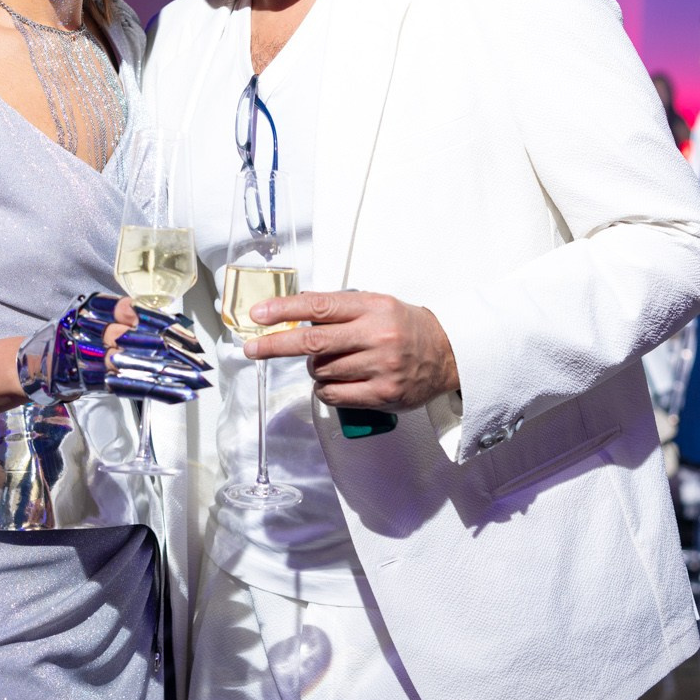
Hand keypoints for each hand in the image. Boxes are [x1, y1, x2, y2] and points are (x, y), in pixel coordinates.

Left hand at [245, 290, 458, 411]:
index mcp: (372, 307)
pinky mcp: (382, 394)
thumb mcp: (376, 305)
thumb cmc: (405, 327)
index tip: (258, 315)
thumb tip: (294, 311)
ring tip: (332, 362)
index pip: (319, 306)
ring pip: (321, 370)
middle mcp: (376, 336)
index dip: (284, 310)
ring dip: (314, 368)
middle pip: (312, 342)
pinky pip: (333, 394)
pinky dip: (325, 388)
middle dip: (275, 345)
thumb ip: (340, 308)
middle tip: (251, 349)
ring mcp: (379, 367)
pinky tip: (335, 381)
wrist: (447, 354)